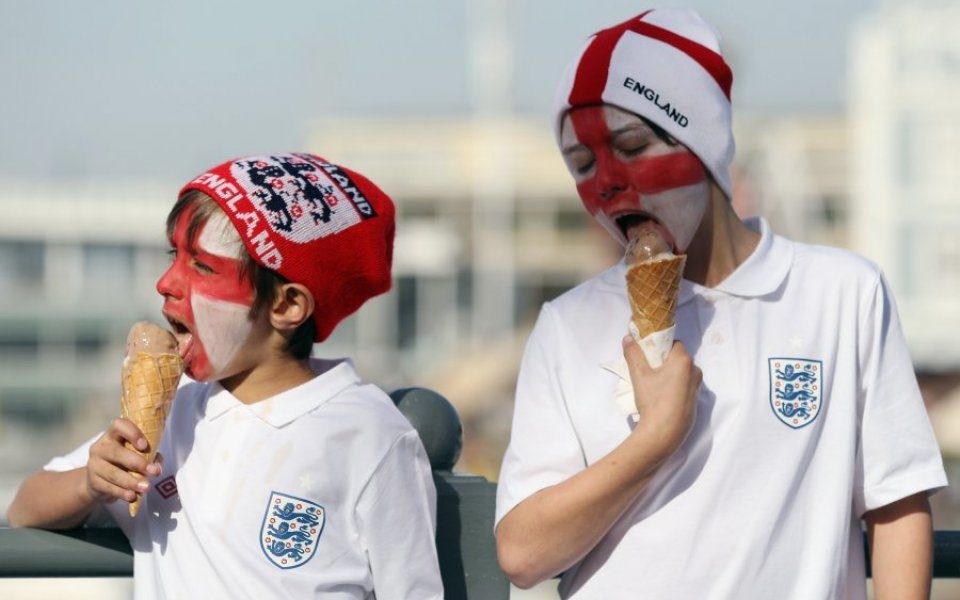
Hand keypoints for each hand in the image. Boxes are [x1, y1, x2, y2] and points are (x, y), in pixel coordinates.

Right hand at [85, 418, 161, 504]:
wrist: (100, 481)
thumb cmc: (125, 462)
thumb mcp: (138, 454)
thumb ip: (150, 456)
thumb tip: (156, 467)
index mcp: (113, 434)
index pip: (119, 425)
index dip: (132, 433)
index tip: (144, 445)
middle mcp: (100, 446)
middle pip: (116, 452)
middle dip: (137, 463)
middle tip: (153, 472)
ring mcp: (94, 464)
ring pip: (112, 473)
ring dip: (131, 481)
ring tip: (146, 488)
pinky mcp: (93, 481)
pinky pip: (108, 487)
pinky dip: (122, 492)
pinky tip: (132, 496)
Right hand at [622, 336, 701, 461]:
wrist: (663, 433)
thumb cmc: (653, 401)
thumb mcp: (639, 375)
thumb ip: (633, 354)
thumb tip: (628, 338)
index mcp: (684, 361)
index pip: (675, 343)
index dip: (662, 345)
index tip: (649, 354)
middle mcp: (695, 372)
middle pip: (679, 358)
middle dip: (665, 360)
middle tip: (648, 368)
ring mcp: (697, 388)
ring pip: (683, 373)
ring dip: (670, 373)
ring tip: (654, 383)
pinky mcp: (695, 401)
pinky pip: (685, 386)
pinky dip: (675, 386)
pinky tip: (662, 396)